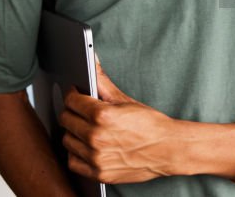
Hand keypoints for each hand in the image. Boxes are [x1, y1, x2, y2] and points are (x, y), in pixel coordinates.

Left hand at [58, 58, 178, 183]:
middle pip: (66, 120)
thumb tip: (92, 61)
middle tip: (80, 110)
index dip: (72, 94)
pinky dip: (76, 154)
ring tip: (84, 128)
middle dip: (71, 112)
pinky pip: (73, 162)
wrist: (168, 149)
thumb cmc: (150, 124)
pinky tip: (84, 147)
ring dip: (73, 133)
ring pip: (67, 141)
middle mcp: (96, 137)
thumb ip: (102, 81)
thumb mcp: (124, 99)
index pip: (71, 101)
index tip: (75, 94)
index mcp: (102, 115)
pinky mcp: (99, 173)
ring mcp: (97, 157)